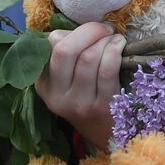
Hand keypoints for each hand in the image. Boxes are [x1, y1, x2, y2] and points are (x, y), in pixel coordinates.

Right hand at [34, 21, 124, 148]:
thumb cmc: (89, 98)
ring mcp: (78, 104)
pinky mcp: (101, 108)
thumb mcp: (67, 82)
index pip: (51, 46)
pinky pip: (107, 70)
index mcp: (44, 85)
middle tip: (105, 29)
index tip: (91, 31)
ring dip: (105, 41)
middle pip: (65, 50)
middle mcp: (57, 96)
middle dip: (89, 31)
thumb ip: (68, 56)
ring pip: (88, 58)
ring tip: (114, 39)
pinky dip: (115, 51)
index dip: (74, 32)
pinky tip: (120, 46)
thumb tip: (85, 29)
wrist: (106, 135)